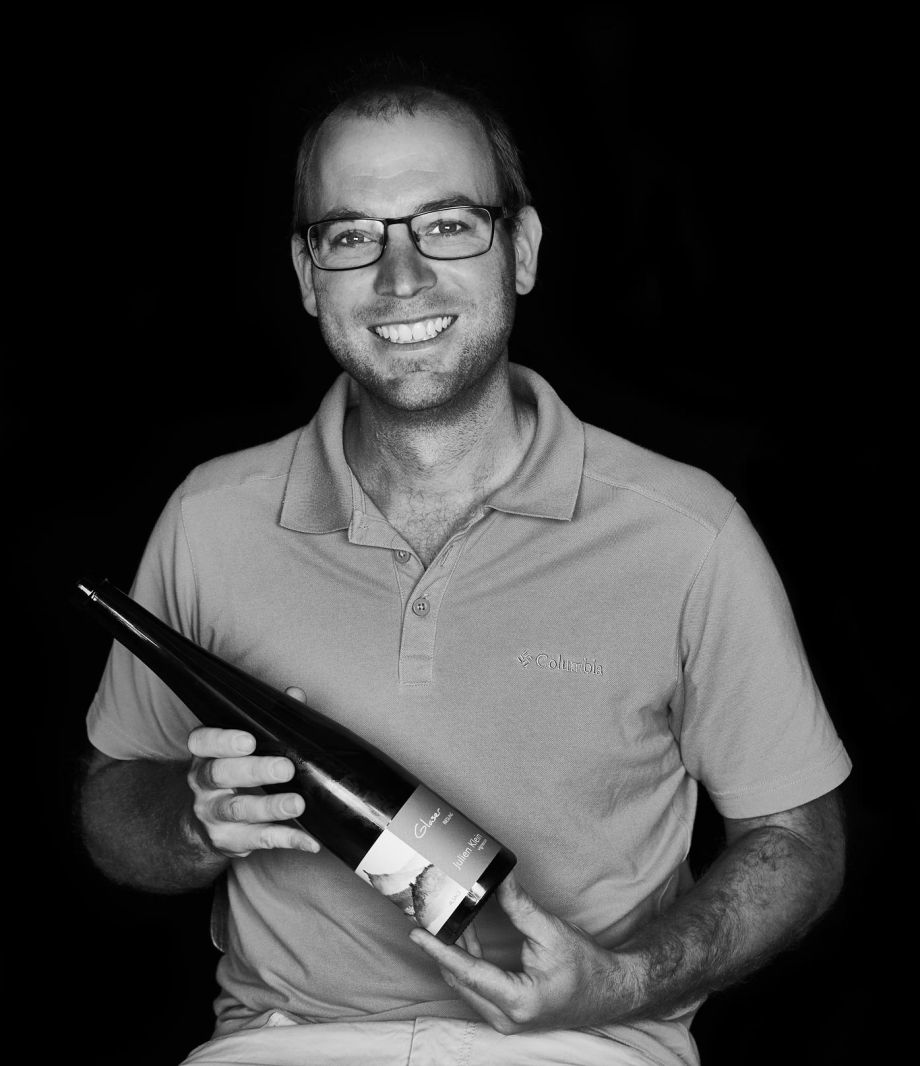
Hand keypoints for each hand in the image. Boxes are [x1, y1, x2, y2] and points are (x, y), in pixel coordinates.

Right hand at [186, 686, 319, 858]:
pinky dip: (287, 840)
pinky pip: (258, 839)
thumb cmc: (234, 771)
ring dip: (271, 807)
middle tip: (285, 769)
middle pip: (222, 775)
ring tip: (298, 804)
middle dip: (254, 771)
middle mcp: (203, 784)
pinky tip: (311, 841)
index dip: (222, 740)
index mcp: (206, 753)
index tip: (248, 740)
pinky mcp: (229, 840)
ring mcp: (213, 814)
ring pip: (239, 809)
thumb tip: (294, 696)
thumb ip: (268, 721)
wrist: (206, 821)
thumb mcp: (241, 745)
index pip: (203, 742)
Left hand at [409, 873, 635, 1033]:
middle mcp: (507, 1018)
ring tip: (441, 921)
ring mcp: (506, 1021)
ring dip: (454, 953)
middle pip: (460, 979)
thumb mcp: (550, 931)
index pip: (467, 971)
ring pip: (466, 985)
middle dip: (441, 948)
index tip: (416, 933)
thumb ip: (518, 906)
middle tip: (425, 917)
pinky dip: (467, 962)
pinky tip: (465, 935)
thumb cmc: (586, 966)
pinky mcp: (507, 1015)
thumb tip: (495, 878)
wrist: (610, 991)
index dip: (438, 949)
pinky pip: (476, 988)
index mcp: (518, 1000)